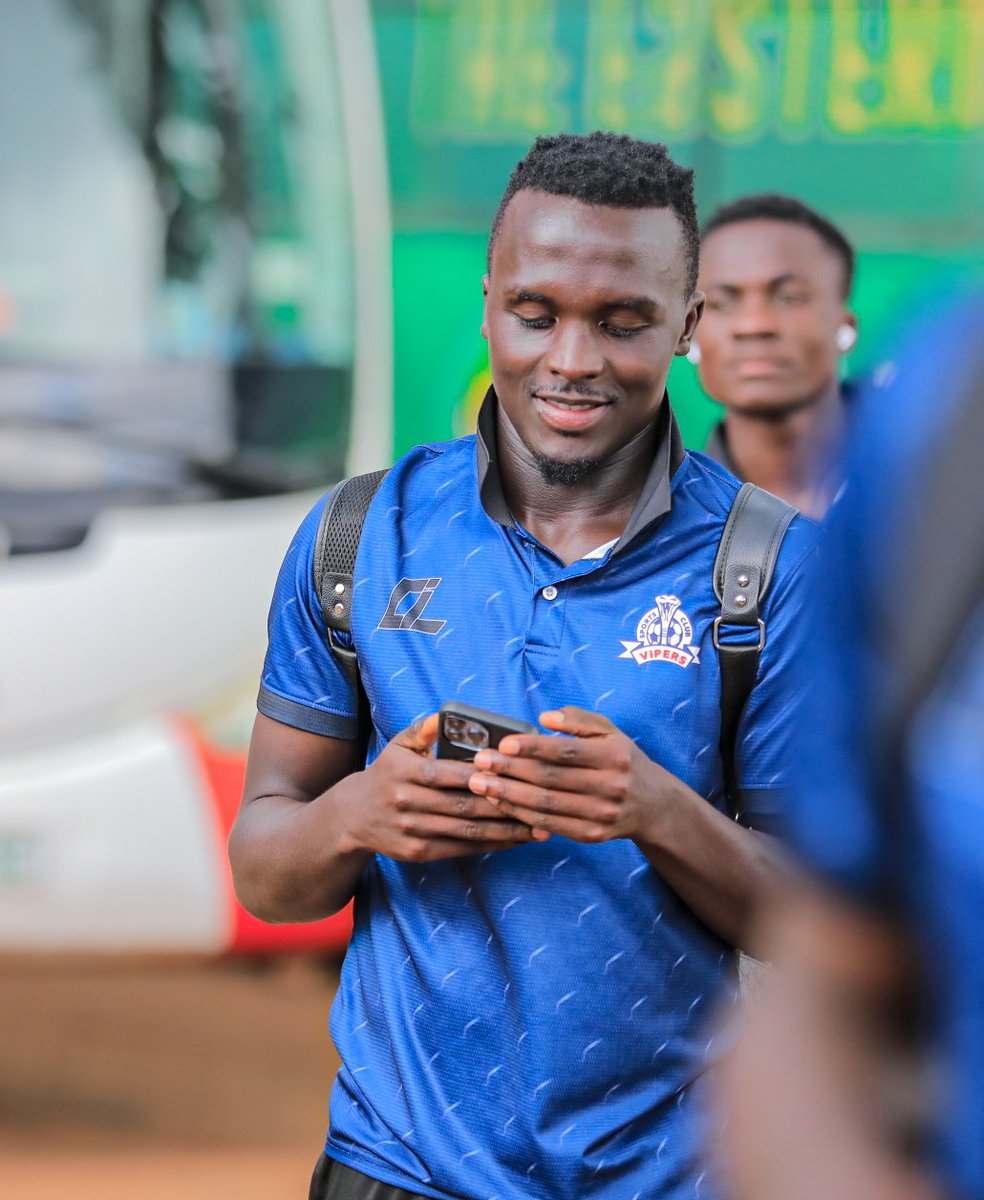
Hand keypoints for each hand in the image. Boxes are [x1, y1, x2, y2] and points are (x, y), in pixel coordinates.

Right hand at [339, 713, 548, 862]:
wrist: (353, 816)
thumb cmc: (386, 774)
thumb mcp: (399, 746)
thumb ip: (423, 730)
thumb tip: (445, 715)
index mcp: (406, 772)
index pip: (451, 774)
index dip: (485, 776)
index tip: (516, 774)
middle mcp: (408, 802)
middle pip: (464, 805)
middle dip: (504, 805)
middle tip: (539, 801)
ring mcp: (413, 831)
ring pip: (467, 831)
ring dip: (506, 831)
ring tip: (538, 826)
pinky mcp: (419, 852)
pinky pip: (461, 849)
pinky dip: (490, 845)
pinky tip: (515, 840)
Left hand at [468, 706, 678, 843]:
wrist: (652, 805)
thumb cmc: (621, 760)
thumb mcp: (609, 731)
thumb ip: (578, 720)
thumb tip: (545, 718)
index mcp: (614, 755)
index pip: (567, 751)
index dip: (533, 747)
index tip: (504, 743)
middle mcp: (610, 786)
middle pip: (551, 779)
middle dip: (510, 770)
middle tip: (480, 762)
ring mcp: (601, 814)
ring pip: (546, 804)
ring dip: (508, 795)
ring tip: (481, 783)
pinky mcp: (591, 835)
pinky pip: (549, 824)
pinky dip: (521, 814)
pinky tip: (500, 802)